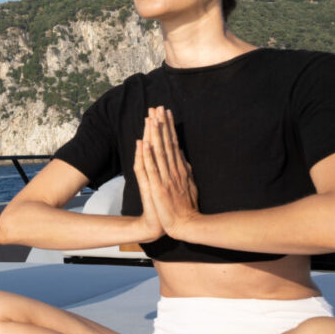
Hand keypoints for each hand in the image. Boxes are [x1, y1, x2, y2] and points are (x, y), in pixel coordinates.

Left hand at [134, 107, 199, 238]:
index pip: (173, 143)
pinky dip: (147, 155)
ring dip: (154, 134)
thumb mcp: (189, 185)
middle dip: (161, 124)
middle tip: (157, 107)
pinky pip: (151, 169)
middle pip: (166, 143)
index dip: (168, 127)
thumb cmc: (186, 207)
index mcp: (180, 169)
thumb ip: (185, 169)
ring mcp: (166, 178)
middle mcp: (174, 170)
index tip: (164, 112)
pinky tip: (144, 142)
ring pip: (158, 151)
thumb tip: (181, 153)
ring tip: (151, 117)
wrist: (186, 226)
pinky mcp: (158, 188)